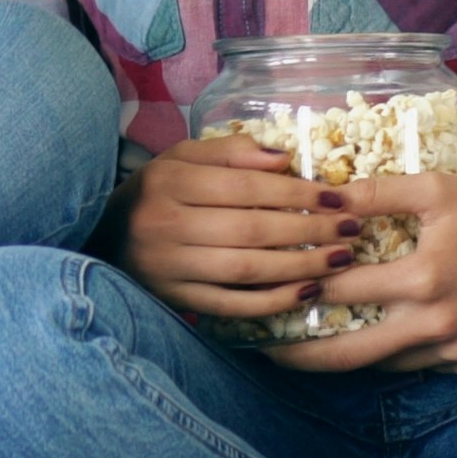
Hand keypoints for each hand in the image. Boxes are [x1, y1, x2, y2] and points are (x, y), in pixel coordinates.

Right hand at [106, 134, 365, 325]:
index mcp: (170, 180)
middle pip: (251, 229)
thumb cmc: (156, 193)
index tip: (337, 196)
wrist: (104, 239)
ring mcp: (171, 266)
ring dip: (301, 266)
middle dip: (309, 230)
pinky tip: (306, 293)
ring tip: (340, 261)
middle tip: (351, 230)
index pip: (245, 187)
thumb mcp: (181, 158)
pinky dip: (273, 302)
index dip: (295, 193)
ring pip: (247, 269)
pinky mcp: (177, 300)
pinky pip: (233, 305)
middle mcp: (167, 223)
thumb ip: (230, 152)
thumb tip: (283, 157)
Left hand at [263, 176, 456, 376]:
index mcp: (425, 279)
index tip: (265, 291)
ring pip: (385, 363)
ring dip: (348, 354)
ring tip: (305, 345)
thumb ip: (374, 193)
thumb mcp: (433, 190)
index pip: (344, 292)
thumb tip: (318, 193)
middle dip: (304, 355)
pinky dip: (394, 352)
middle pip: (353, 353)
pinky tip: (369, 338)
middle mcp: (440, 325)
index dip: (301, 289)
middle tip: (265, 352)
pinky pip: (418, 365)